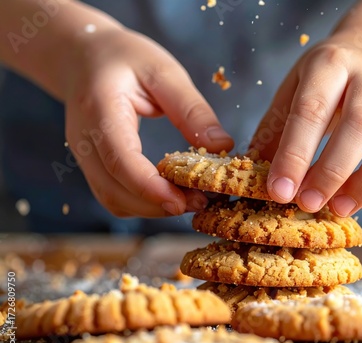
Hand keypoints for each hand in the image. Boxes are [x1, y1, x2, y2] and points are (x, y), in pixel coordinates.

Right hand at [64, 27, 233, 216]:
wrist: (83, 58)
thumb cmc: (124, 59)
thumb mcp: (163, 72)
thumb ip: (191, 109)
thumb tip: (222, 146)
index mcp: (99, 110)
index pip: (120, 159)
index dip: (150, 187)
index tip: (184, 202)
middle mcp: (85, 140)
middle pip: (115, 190)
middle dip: (158, 205)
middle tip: (199, 202)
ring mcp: (84, 157)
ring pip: (113, 199)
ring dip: (152, 208)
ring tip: (190, 199)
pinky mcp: (93, 166)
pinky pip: (115, 196)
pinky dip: (143, 203)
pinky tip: (170, 193)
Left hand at [251, 37, 361, 216]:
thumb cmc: (328, 81)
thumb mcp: (295, 89)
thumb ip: (275, 130)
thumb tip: (254, 179)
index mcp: (332, 64)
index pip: (312, 110)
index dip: (294, 155)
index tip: (279, 191)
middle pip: (359, 126)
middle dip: (330, 172)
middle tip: (307, 204)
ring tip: (339, 209)